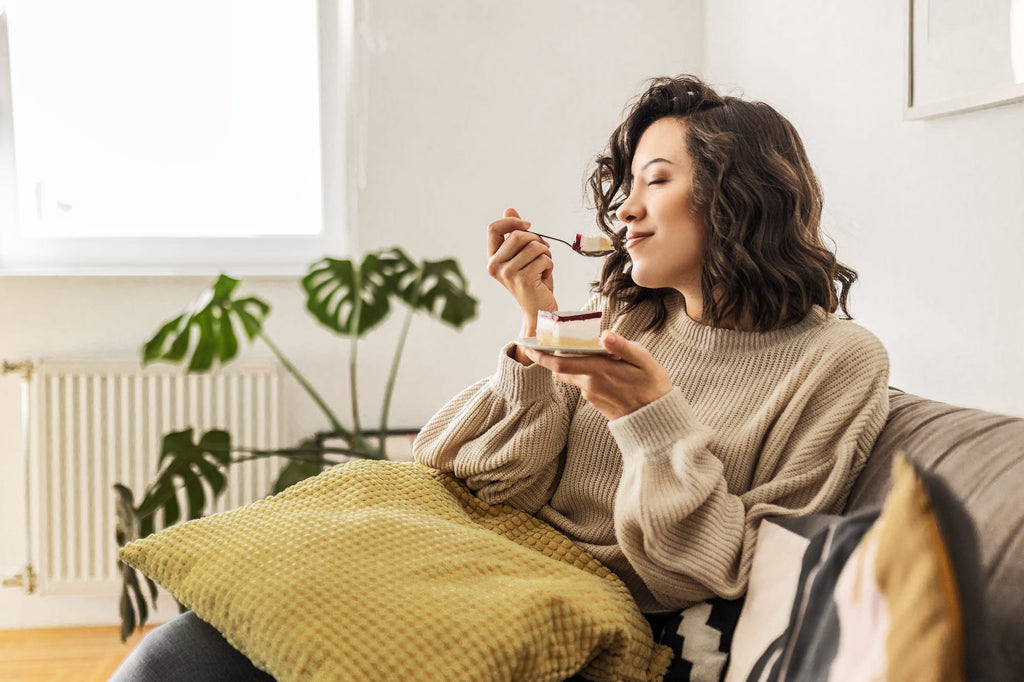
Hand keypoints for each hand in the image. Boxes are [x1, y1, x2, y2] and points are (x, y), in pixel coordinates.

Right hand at [487, 207, 557, 334]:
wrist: (539, 309)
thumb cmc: (533, 281)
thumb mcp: (523, 255)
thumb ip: (515, 234)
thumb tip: (509, 209)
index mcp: (492, 259)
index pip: (493, 228)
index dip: (512, 221)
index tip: (528, 225)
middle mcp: (495, 266)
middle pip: (518, 235)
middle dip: (537, 240)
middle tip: (543, 253)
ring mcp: (508, 274)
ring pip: (534, 246)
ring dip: (546, 255)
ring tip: (543, 268)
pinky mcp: (523, 280)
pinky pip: (544, 259)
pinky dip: (550, 266)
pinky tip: (544, 278)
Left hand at [522, 331, 673, 419]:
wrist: (657, 420)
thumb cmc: (653, 386)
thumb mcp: (644, 361)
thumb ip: (622, 347)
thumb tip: (605, 334)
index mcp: (599, 371)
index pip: (560, 363)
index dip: (541, 355)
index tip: (528, 346)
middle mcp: (590, 385)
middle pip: (560, 370)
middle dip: (547, 358)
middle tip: (539, 344)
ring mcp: (592, 396)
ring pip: (572, 377)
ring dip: (568, 365)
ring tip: (572, 351)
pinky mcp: (596, 403)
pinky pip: (583, 385)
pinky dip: (582, 374)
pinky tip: (594, 366)